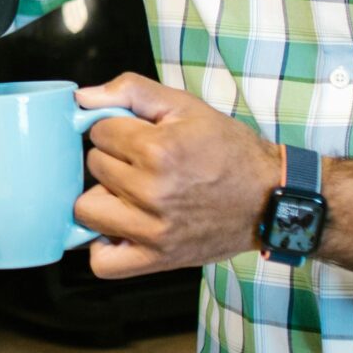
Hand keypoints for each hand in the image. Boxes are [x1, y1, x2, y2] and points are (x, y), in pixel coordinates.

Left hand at [72, 75, 280, 279]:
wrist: (269, 199)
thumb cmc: (229, 151)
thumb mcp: (186, 106)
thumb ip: (131, 90)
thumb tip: (83, 98)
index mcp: (159, 151)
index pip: (99, 132)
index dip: (116, 129)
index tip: (138, 136)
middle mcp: (152, 193)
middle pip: (93, 167)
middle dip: (112, 159)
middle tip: (141, 163)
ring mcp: (152, 231)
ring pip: (86, 209)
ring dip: (103, 198)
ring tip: (129, 193)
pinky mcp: (156, 260)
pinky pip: (103, 262)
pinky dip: (105, 245)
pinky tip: (121, 227)